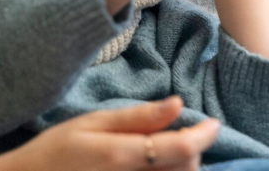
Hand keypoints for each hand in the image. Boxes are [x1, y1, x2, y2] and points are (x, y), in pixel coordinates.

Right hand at [0, 96, 218, 170]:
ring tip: (164, 153)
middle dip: (191, 151)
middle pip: (186, 170)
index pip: (182, 149)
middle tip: (178, 135)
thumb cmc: (55, 151)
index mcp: (120, 156)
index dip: (204, 135)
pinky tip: (154, 170)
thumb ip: (138, 118)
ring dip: (181, 169)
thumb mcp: (93, 124)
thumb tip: (179, 104)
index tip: (212, 123)